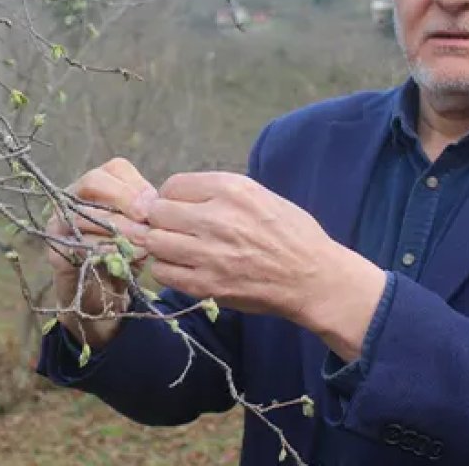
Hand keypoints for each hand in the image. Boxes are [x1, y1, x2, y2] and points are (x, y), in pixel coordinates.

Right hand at [46, 157, 156, 348]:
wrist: (103, 293)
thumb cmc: (124, 252)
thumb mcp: (140, 229)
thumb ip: (146, 213)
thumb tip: (154, 205)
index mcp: (98, 184)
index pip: (115, 168)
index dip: (135, 185)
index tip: (152, 207)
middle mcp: (72, 197)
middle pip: (94, 181)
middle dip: (124, 201)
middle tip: (146, 225)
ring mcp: (58, 223)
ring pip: (84, 213)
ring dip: (118, 230)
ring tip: (143, 245)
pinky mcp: (55, 252)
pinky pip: (78, 245)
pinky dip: (104, 252)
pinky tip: (124, 260)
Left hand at [131, 171, 386, 360]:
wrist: (314, 278)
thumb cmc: (291, 234)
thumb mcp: (260, 195)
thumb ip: (218, 193)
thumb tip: (177, 196)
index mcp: (232, 189)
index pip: (173, 185)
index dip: (172, 197)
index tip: (180, 207)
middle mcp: (216, 217)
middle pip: (157, 212)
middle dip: (160, 220)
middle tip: (173, 229)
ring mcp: (209, 253)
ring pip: (154, 241)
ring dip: (160, 244)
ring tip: (176, 248)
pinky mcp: (207, 284)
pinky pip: (163, 272)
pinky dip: (166, 269)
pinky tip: (182, 267)